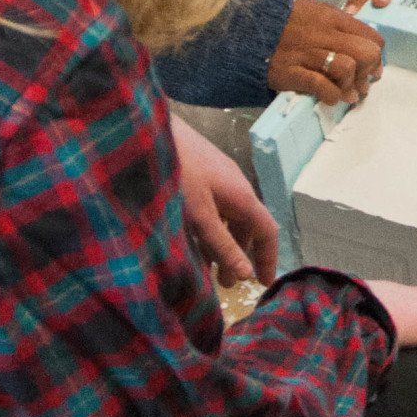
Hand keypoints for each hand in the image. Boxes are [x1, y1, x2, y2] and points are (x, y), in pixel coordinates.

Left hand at [170, 116, 279, 285]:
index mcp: (242, 197)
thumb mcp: (199, 217)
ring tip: (205, 267)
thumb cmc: (178, 174)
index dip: (268, 258)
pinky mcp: (200, 174)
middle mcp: (236, 187)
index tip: (263, 283)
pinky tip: (189, 238)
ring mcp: (218, 178)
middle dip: (239, 256)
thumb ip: (223, 246)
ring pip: (228, 218)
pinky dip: (208, 228)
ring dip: (222, 243)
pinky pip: (213, 208)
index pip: (267, 232)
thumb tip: (247, 274)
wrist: (148, 133)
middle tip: (224, 284)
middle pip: (247, 226)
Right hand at [268, 0, 383, 105]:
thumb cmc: (281, 22)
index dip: (377, 55)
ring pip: (347, 68)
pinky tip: (331, 98)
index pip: (371, 36)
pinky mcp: (290, 72)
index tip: (372, 67)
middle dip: (369, 71)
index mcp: (331, 18)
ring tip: (349, 94)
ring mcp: (306, 54)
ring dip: (351, 85)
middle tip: (363, 83)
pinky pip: (321, 86)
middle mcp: (322, 34)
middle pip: (366, 53)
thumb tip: (362, 45)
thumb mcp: (312, 12)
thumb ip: (337, 25)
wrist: (243, 29)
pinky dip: (332, 95)